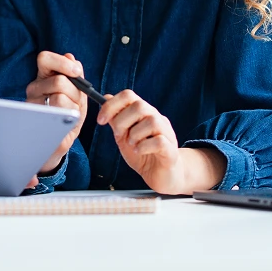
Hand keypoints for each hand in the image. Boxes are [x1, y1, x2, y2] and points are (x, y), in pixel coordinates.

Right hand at [25, 51, 87, 172]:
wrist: (56, 142)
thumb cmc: (67, 115)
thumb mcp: (75, 93)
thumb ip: (74, 75)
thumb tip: (70, 57)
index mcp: (42, 78)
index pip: (45, 58)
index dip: (62, 62)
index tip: (76, 72)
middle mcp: (33, 89)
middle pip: (59, 81)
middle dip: (76, 92)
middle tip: (75, 103)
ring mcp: (31, 106)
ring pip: (60, 98)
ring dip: (73, 108)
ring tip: (69, 115)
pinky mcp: (36, 123)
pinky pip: (58, 116)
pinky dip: (68, 119)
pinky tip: (65, 123)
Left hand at [96, 90, 224, 194]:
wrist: (161, 175)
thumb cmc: (143, 154)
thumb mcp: (124, 136)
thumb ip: (116, 119)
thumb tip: (105, 98)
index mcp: (144, 113)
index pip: (129, 95)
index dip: (111, 105)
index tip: (100, 120)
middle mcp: (157, 119)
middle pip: (140, 105)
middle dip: (122, 121)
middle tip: (120, 136)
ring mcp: (166, 133)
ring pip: (152, 121)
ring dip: (134, 134)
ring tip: (132, 145)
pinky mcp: (171, 150)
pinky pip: (159, 141)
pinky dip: (143, 146)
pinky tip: (139, 152)